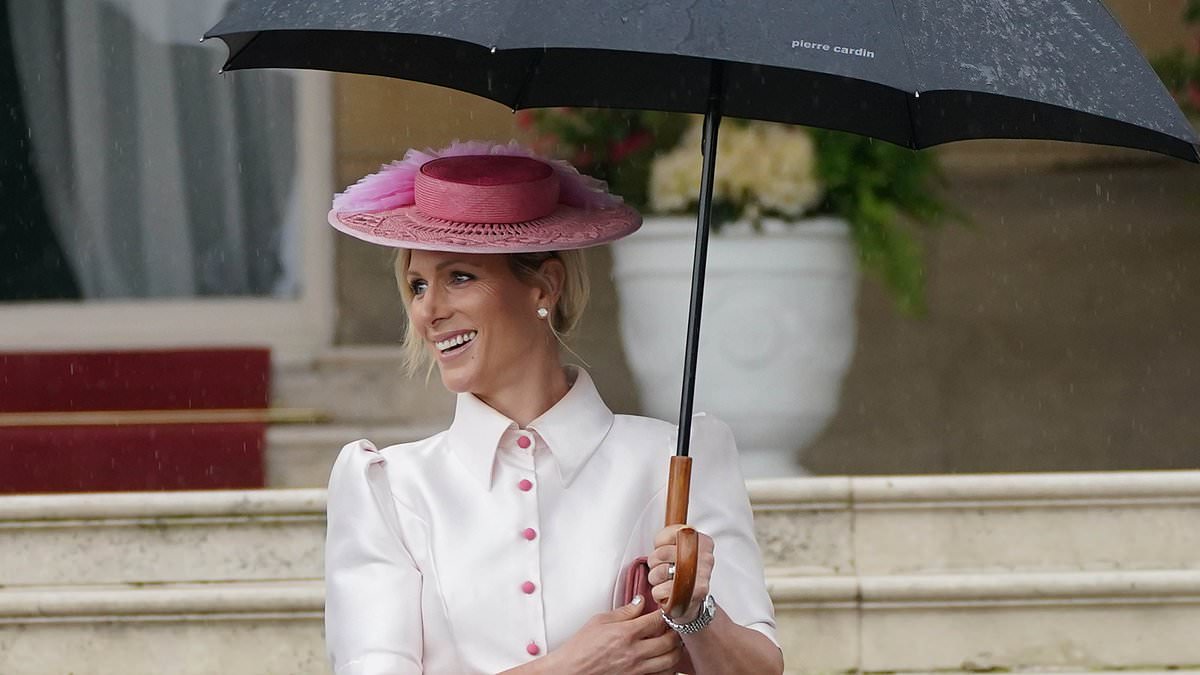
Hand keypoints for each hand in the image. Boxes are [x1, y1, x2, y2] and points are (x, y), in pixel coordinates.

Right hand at [546, 596, 682, 674]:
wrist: (571, 671)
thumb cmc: (580, 648)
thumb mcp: (599, 621)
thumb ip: (624, 612)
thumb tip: (639, 602)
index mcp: (626, 634)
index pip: (657, 620)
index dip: (665, 614)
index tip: (665, 611)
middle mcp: (635, 653)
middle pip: (670, 641)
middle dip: (674, 632)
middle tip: (671, 627)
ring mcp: (637, 670)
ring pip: (670, 661)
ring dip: (675, 651)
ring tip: (670, 644)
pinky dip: (667, 668)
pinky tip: (662, 661)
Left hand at [648, 524, 714, 622]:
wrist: (691, 603)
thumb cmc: (682, 573)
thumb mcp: (677, 548)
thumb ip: (669, 536)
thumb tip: (661, 540)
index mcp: (704, 542)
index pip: (674, 532)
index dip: (661, 543)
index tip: (665, 552)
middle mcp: (706, 558)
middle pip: (662, 552)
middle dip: (655, 562)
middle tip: (663, 568)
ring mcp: (702, 576)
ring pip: (661, 571)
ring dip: (655, 578)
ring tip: (664, 581)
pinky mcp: (694, 594)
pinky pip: (662, 590)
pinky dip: (658, 593)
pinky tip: (667, 593)